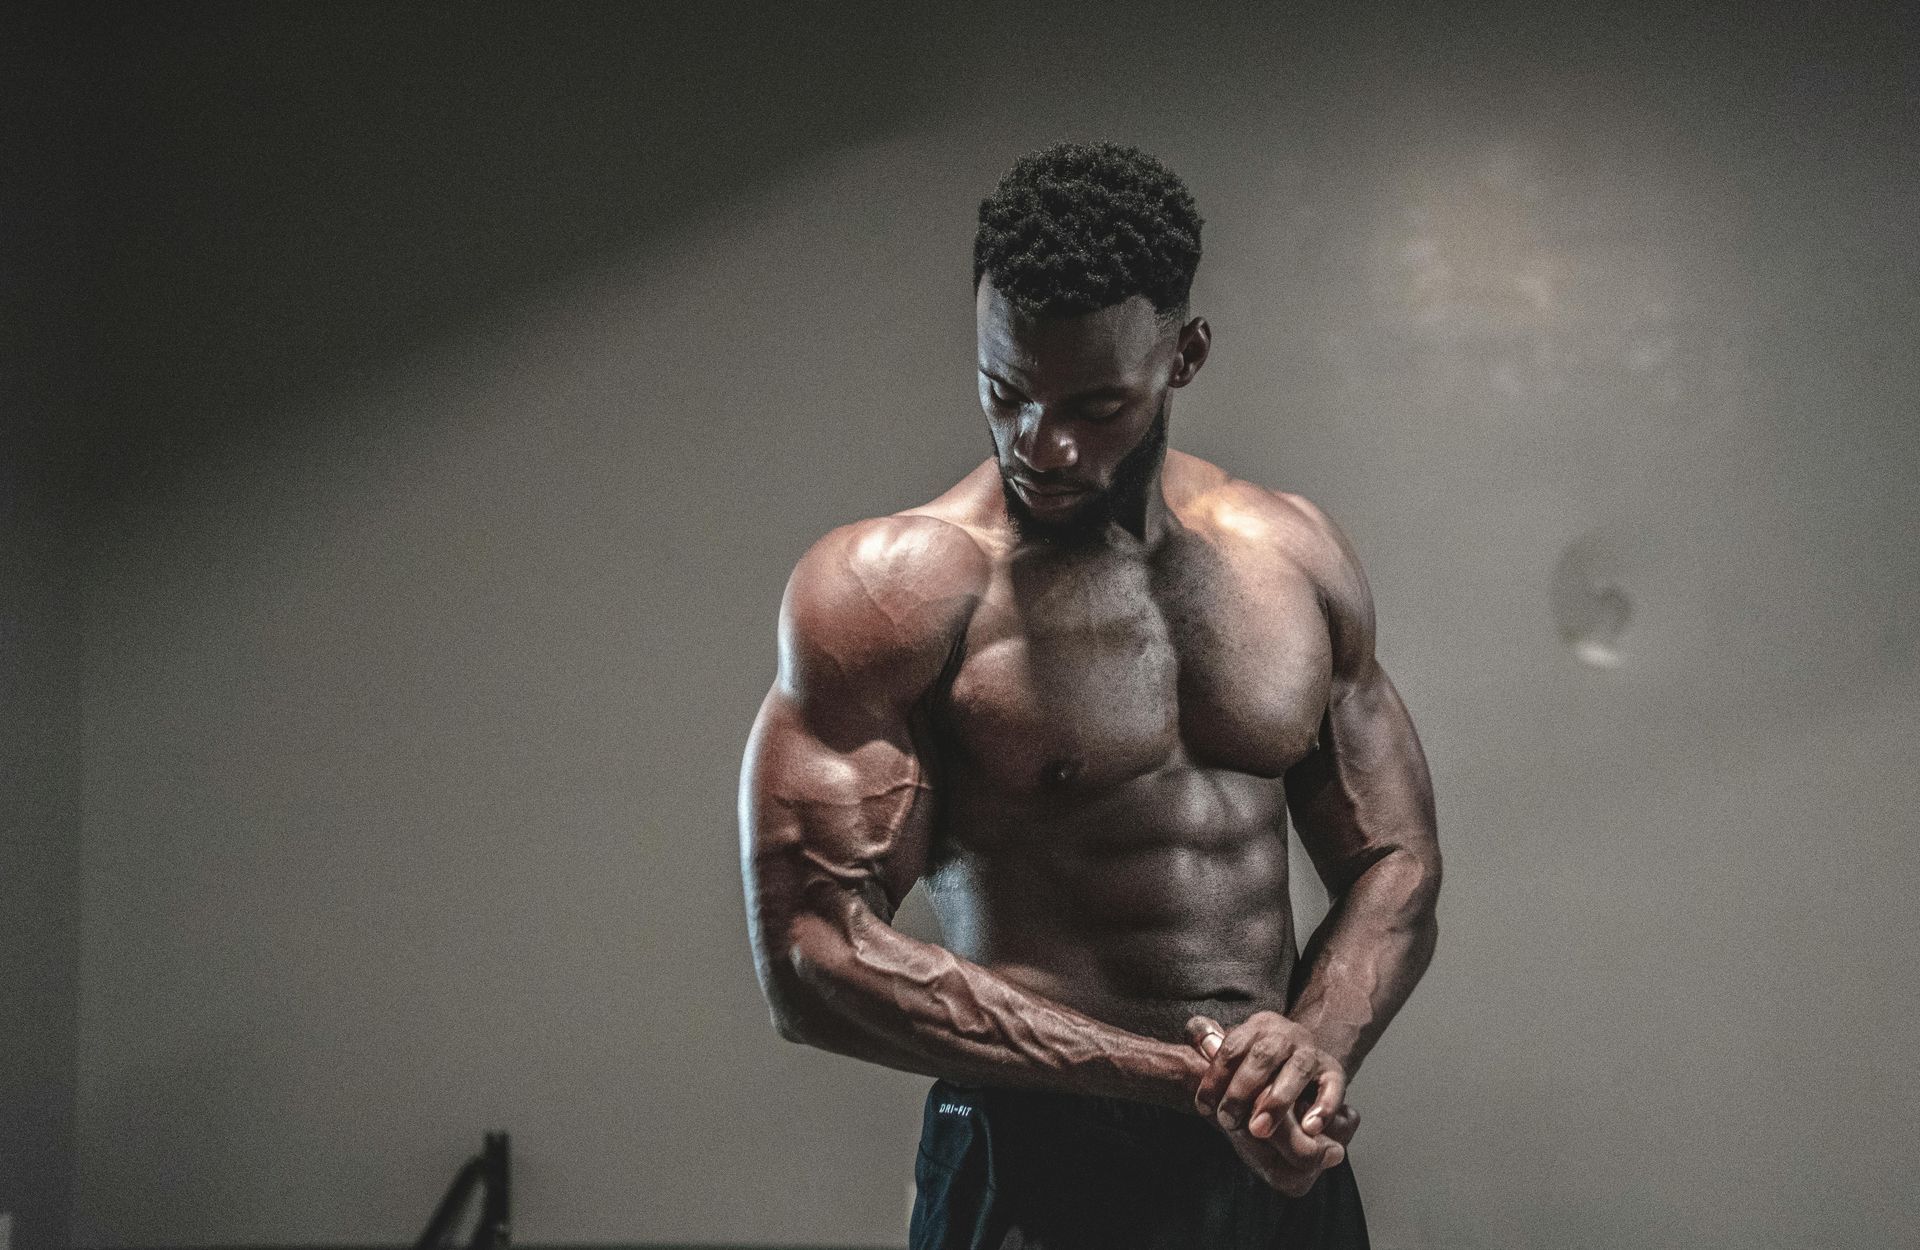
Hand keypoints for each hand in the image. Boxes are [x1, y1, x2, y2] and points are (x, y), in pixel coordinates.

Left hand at [1185, 1012, 1353, 1182]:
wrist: (1303, 1057)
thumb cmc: (1258, 1061)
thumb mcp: (1235, 1048)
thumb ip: (1209, 1040)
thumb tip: (1197, 1035)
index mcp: (1258, 1026)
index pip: (1233, 1047)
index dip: (1216, 1077)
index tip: (1203, 1107)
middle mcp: (1287, 1034)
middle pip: (1263, 1056)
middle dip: (1243, 1090)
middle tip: (1228, 1121)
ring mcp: (1311, 1052)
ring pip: (1298, 1069)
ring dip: (1277, 1101)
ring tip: (1260, 1130)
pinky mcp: (1334, 1072)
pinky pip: (1333, 1087)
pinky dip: (1324, 1107)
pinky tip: (1310, 1128)